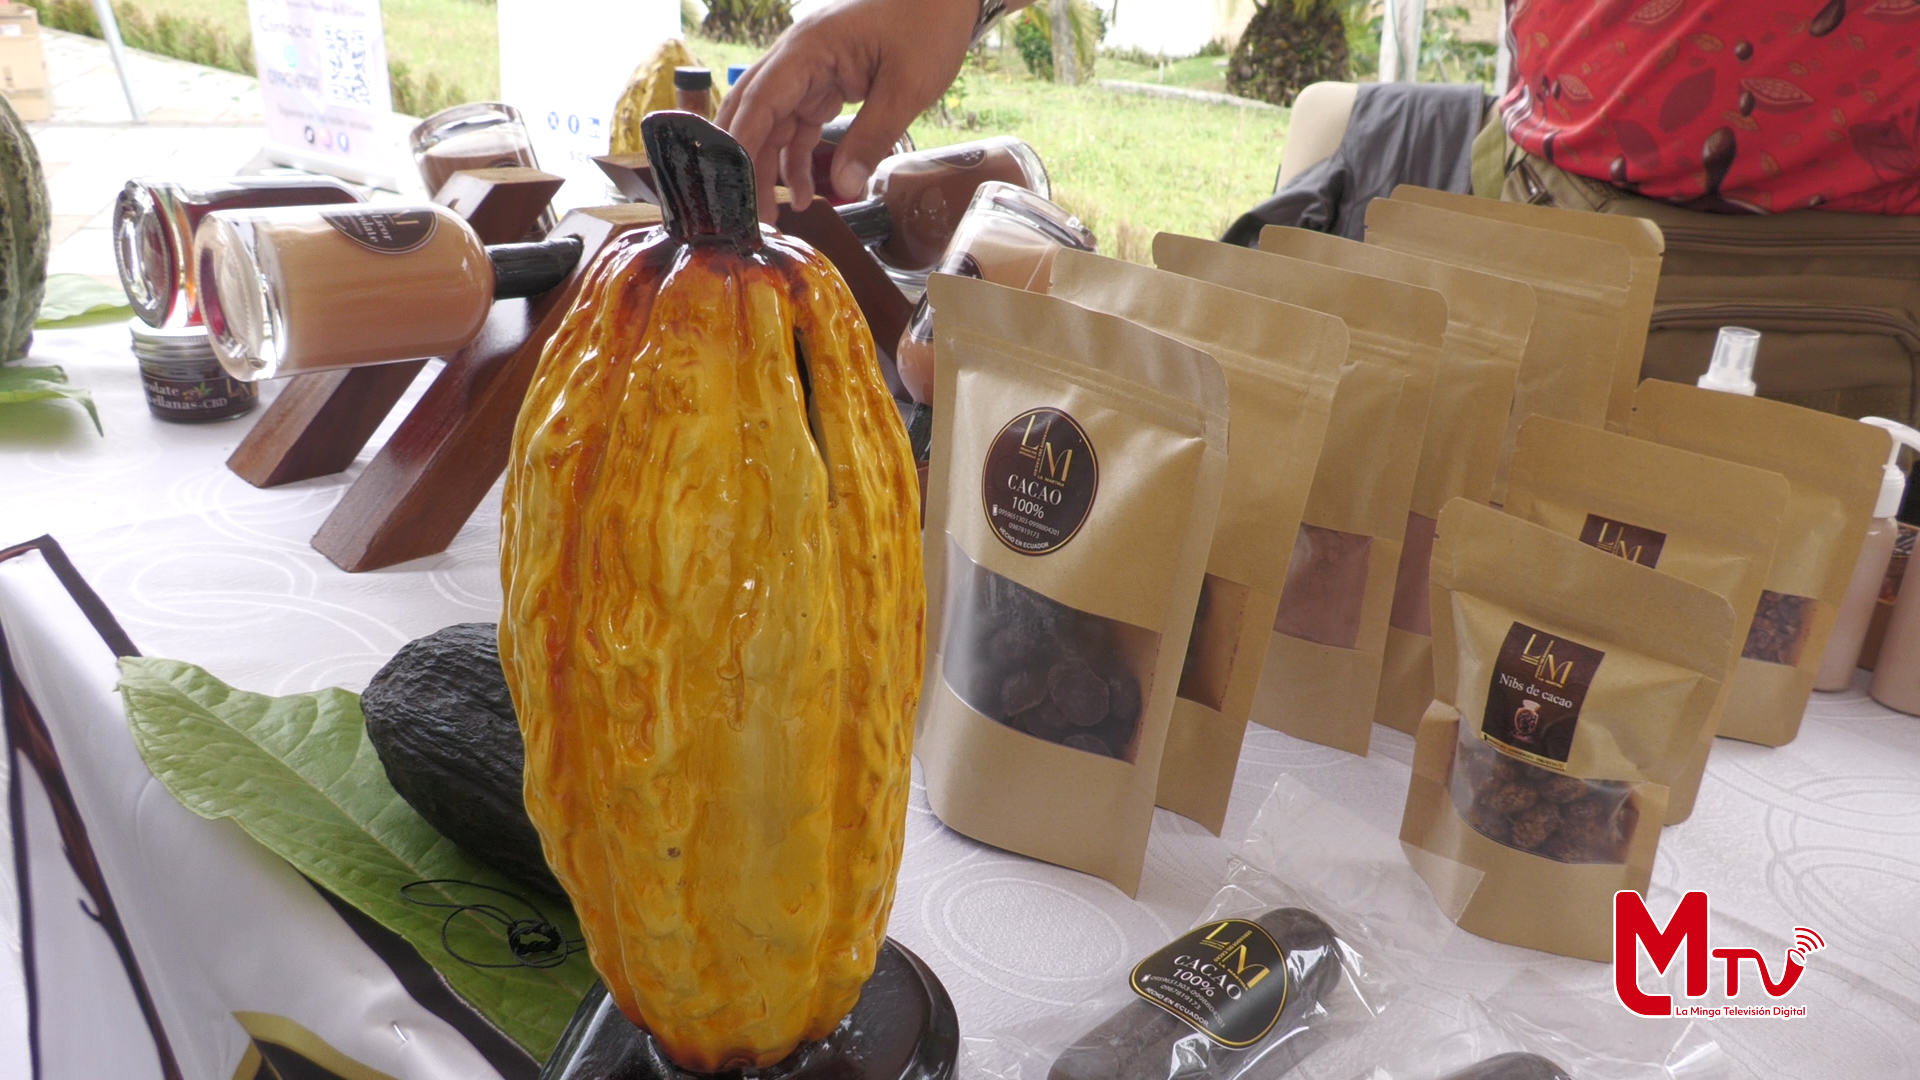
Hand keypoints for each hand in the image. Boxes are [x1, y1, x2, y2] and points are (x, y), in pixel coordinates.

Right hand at [718, 0, 981, 219]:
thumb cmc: (928, 25)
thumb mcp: (907, 86)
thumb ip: (873, 137)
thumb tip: (845, 187)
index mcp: (809, 49)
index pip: (759, 99)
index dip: (741, 144)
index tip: (731, 186)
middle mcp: (798, 59)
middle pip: (754, 113)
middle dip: (746, 162)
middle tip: (746, 212)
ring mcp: (810, 71)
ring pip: (774, 124)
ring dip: (770, 167)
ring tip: (772, 216)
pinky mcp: (826, 84)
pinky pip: (800, 125)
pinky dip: (798, 158)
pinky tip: (803, 193)